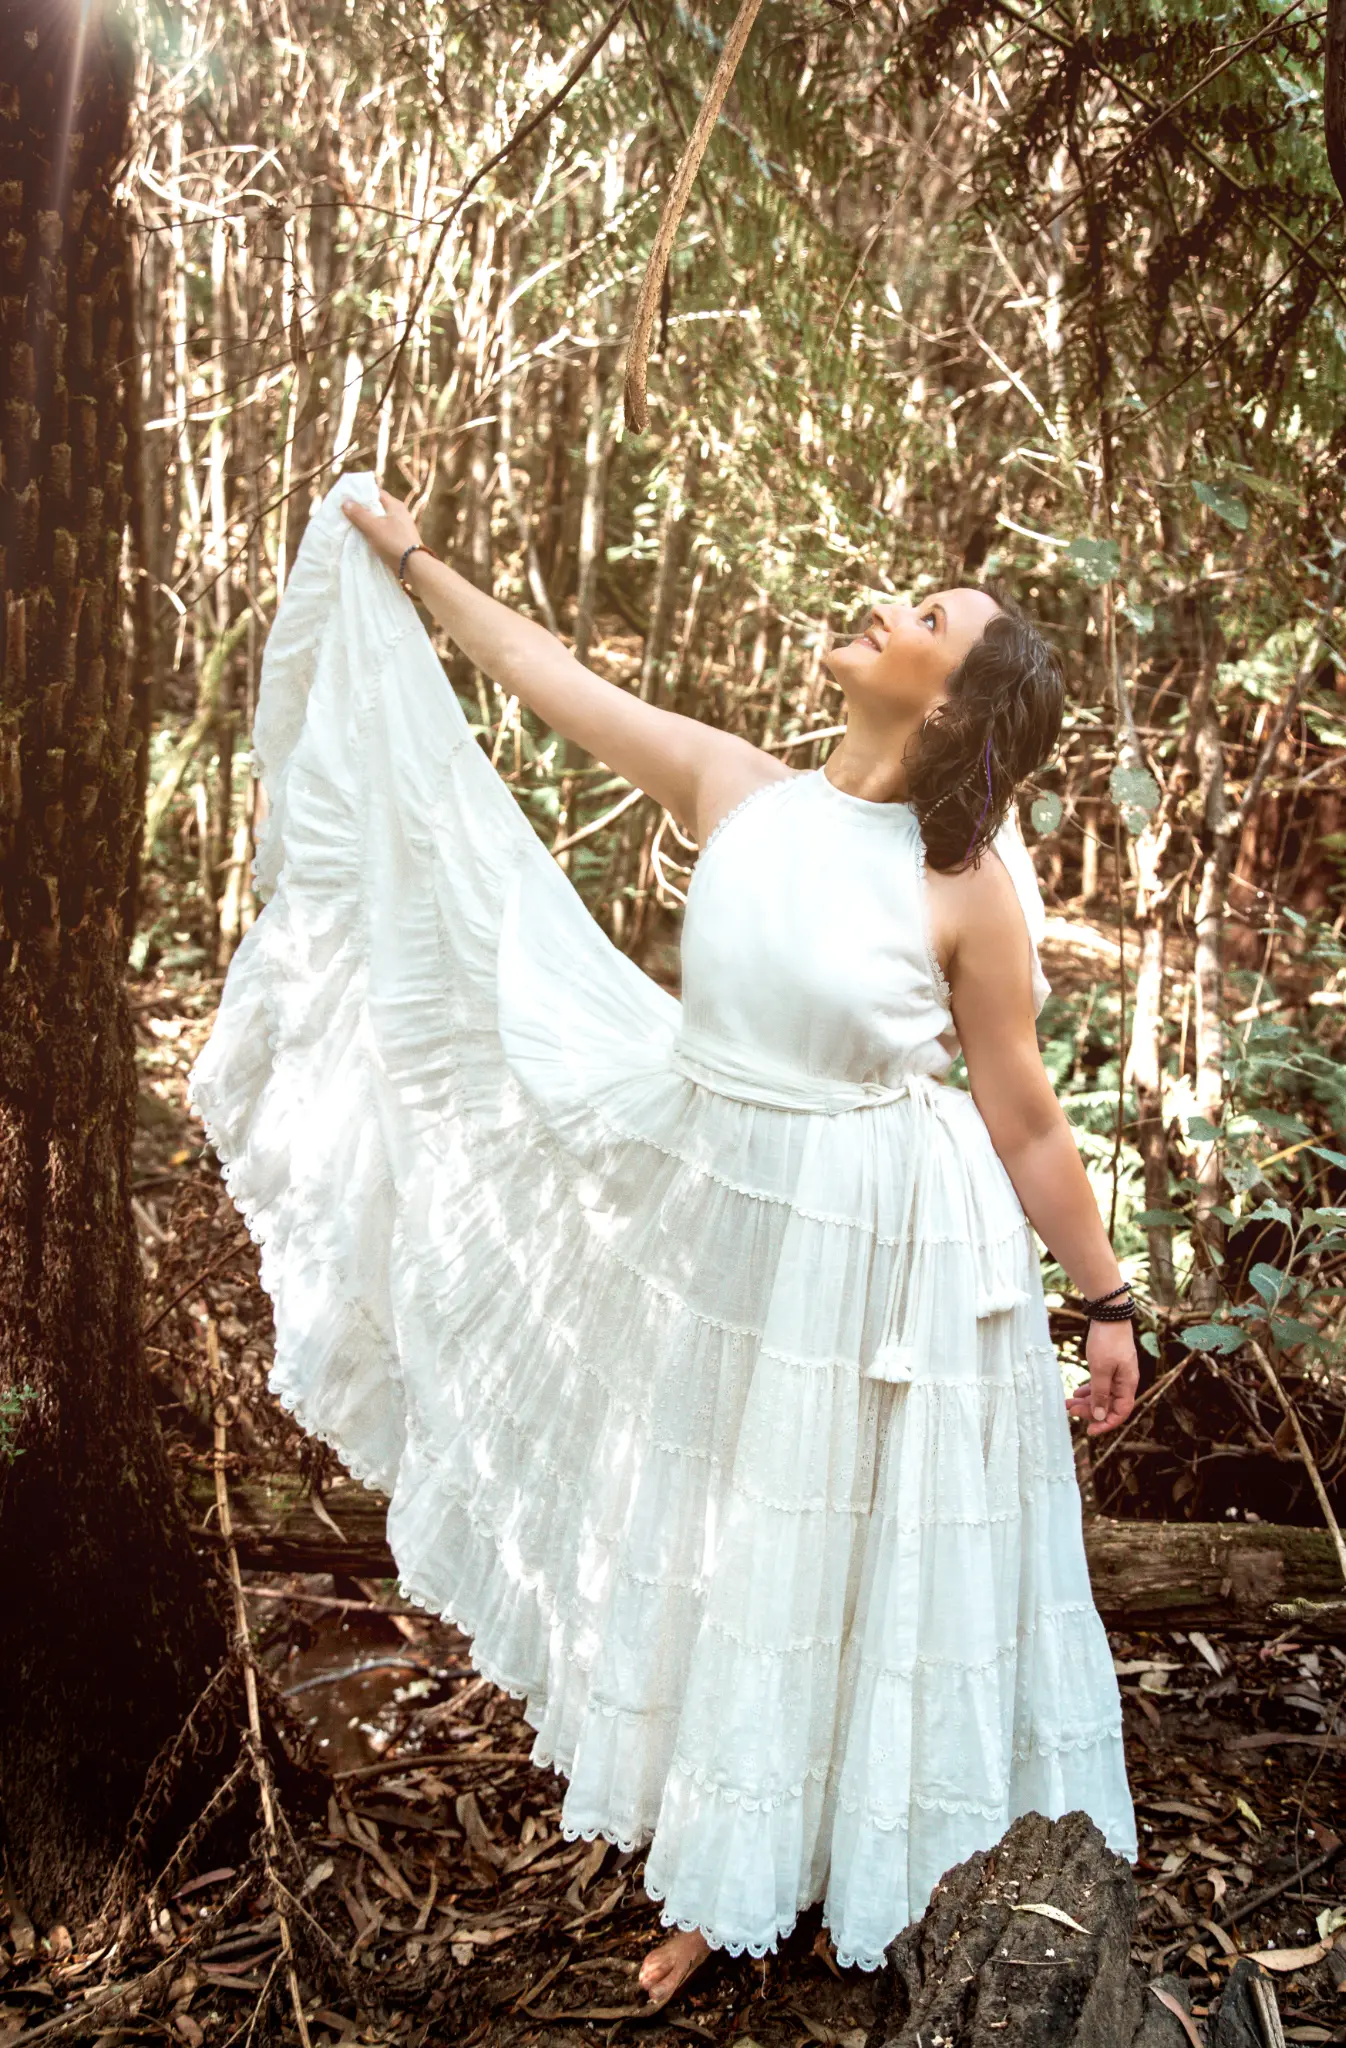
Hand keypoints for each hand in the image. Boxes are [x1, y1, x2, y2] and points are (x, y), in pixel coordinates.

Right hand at [341, 485, 423, 573]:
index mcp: (395, 505)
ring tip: (351, 526)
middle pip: (376, 507)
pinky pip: (382, 533)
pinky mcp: (399, 541)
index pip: (376, 493)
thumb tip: (345, 502)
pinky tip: (363, 539)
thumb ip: (359, 514)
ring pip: (379, 521)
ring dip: (367, 524)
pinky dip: (373, 534)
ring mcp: (400, 528)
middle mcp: (399, 514)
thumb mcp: (373, 527)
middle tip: (346, 512)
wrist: (414, 567)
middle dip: (362, 510)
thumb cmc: (394, 542)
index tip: (347, 497)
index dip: (361, 494)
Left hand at [1065, 1319, 1138, 1435]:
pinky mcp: (1110, 1365)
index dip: (1106, 1424)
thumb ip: (1100, 1394)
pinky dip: (1089, 1390)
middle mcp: (1125, 1381)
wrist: (1109, 1315)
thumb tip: (1101, 1416)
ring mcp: (1118, 1373)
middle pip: (1109, 1405)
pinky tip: (1076, 1392)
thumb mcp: (1101, 1369)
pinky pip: (1100, 1384)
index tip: (1089, 1431)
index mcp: (1128, 1384)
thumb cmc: (1107, 1341)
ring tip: (1068, 1403)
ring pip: (1103, 1395)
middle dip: (1090, 1411)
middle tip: (1070, 1410)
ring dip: (1086, 1401)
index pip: (1120, 1413)